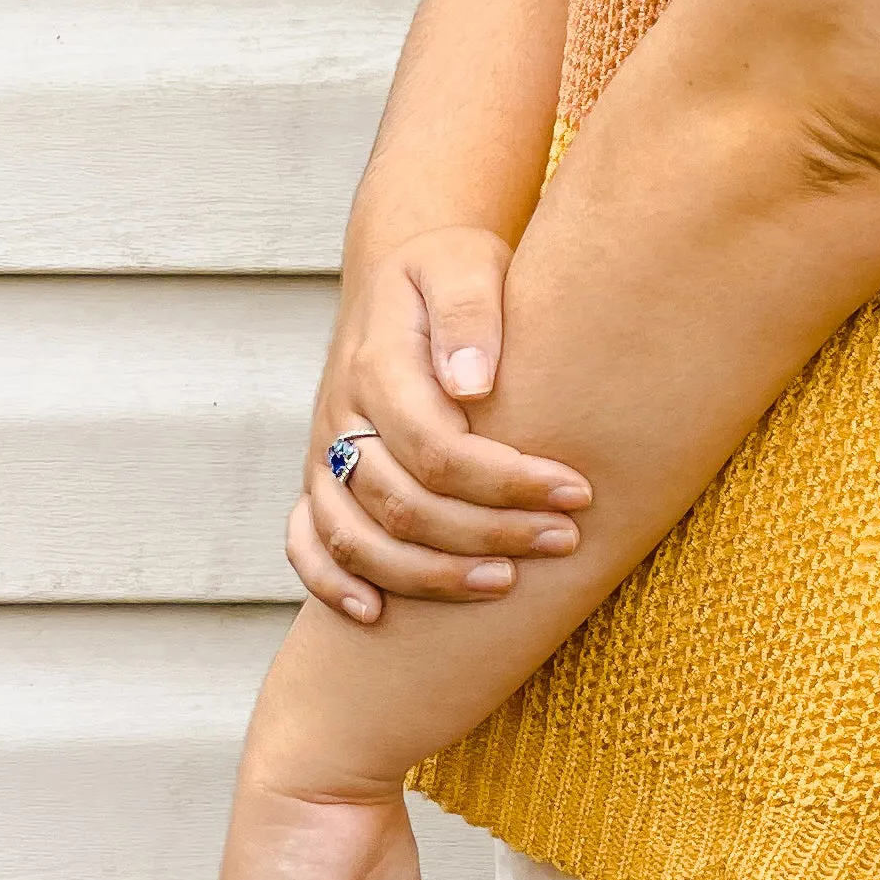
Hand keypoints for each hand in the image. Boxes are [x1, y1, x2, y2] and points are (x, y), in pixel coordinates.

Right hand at [291, 224, 591, 622]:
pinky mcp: (320, 476)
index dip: (506, 481)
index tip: (575, 491)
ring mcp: (325, 451)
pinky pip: (304, 540)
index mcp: (379, 363)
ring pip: (357, 537)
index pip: (438, 448)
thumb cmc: (450, 271)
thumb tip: (474, 384)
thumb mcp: (466, 264)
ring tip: (505, 583)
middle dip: (489, 532)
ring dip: (430, 574)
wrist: (402, 277)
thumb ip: (470, 313)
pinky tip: (376, 616)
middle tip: (563, 539)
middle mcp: (342, 415)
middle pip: (403, 503)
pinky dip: (331, 583)